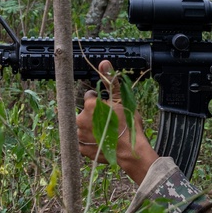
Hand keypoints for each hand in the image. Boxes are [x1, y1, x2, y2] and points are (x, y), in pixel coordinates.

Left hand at [75, 60, 157, 184]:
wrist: (132, 150)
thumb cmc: (128, 124)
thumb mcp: (121, 99)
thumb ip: (110, 80)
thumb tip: (103, 62)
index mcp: (89, 106)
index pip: (89, 97)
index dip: (100, 100)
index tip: (108, 106)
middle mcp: (80, 120)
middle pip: (84, 112)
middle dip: (94, 114)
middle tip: (109, 120)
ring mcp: (80, 137)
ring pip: (82, 127)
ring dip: (91, 127)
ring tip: (106, 131)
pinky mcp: (83, 150)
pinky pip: (82, 143)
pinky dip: (89, 142)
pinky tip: (101, 141)